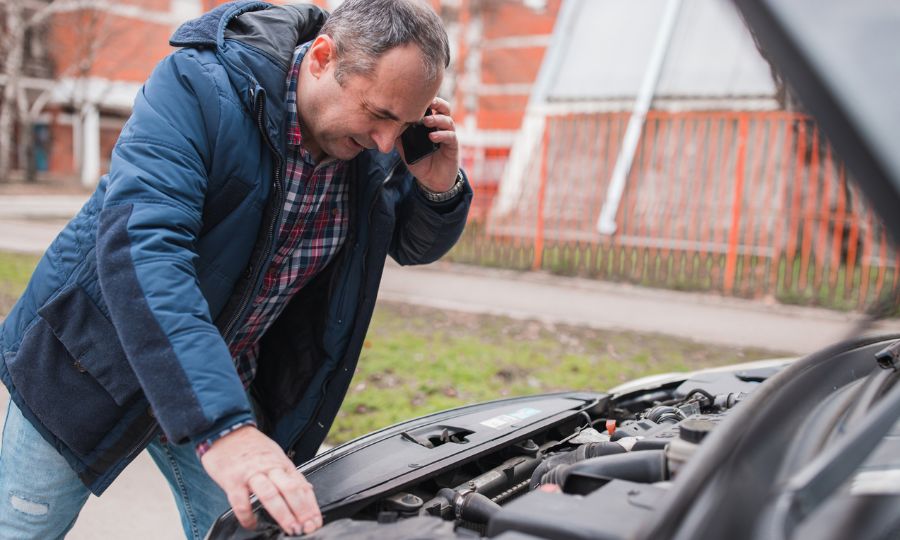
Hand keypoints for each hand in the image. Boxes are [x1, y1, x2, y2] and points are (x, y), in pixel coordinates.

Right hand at [200, 425, 321, 535]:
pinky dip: (247, 515)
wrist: (226, 429)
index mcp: (282, 463)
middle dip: (301, 510)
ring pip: (270, 494)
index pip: (301, 485)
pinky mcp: (233, 479)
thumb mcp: (275, 455)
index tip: (316, 522)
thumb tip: (306, 489)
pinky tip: (252, 524)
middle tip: (307, 528)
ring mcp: (251, 474)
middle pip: (290, 489)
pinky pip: (241, 501)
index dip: (310, 505)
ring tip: (290, 528)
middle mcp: (270, 468)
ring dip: (282, 513)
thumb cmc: (251, 446)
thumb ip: (288, 474)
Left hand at [397, 96, 459, 191]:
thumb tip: (384, 126)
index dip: (428, 100)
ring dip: (437, 119)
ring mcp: (448, 136)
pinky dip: (442, 135)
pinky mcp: (453, 147)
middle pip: (444, 109)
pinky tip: (432, 137)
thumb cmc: (421, 163)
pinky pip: (450, 137)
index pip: (432, 107)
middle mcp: (441, 128)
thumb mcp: (406, 149)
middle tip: (428, 102)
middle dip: (437, 103)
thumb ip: (399, 138)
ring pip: (448, 121)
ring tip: (426, 121)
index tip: (416, 96)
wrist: (432, 182)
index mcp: (431, 125)